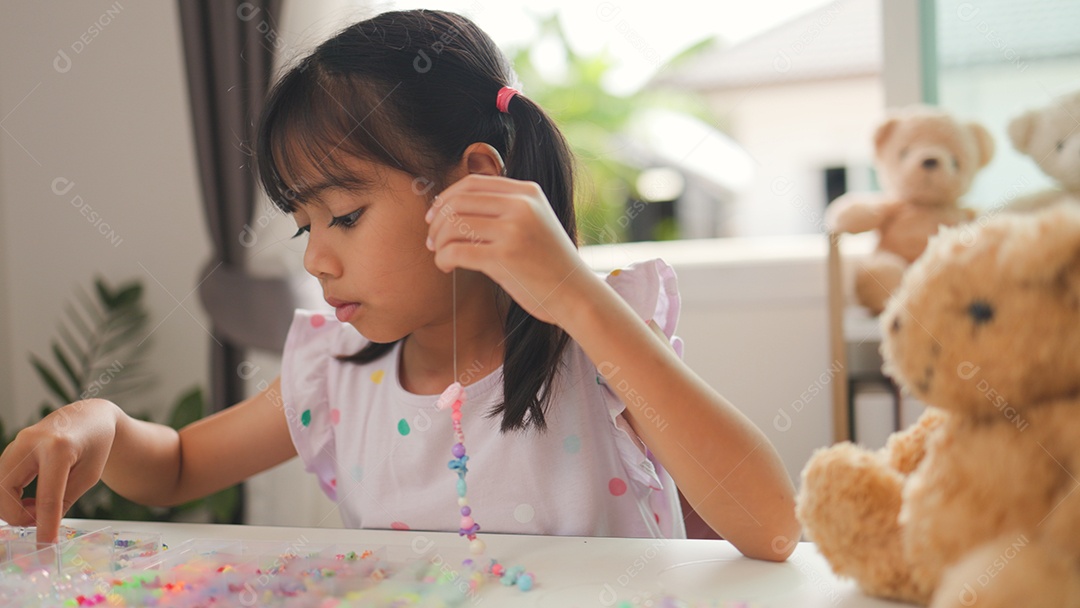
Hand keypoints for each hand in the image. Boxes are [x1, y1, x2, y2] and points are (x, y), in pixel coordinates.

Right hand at [0, 400, 118, 542]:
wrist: (90, 416)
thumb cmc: (96, 446)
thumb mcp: (89, 475)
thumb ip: (65, 500)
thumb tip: (43, 527)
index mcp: (59, 448)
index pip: (47, 496)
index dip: (44, 524)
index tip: (44, 545)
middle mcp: (32, 441)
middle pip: (6, 490)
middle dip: (16, 515)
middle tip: (38, 522)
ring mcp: (18, 441)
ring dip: (13, 506)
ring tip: (38, 508)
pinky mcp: (12, 447)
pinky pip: (2, 479)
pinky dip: (11, 495)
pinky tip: (32, 498)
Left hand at [425, 174, 592, 325]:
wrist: (576, 294)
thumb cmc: (550, 263)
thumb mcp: (535, 222)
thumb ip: (506, 208)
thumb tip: (455, 204)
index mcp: (528, 192)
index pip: (473, 183)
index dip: (446, 197)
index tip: (435, 216)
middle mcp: (521, 206)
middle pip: (459, 202)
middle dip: (437, 221)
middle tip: (432, 240)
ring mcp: (513, 230)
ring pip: (453, 225)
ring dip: (438, 241)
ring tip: (440, 254)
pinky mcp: (504, 257)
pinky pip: (456, 250)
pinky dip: (442, 258)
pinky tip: (446, 267)